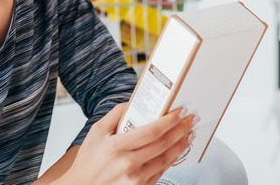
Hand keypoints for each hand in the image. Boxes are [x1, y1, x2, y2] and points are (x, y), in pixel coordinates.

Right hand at [64, 103, 197, 183]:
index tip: (180, 111)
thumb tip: (133, 101)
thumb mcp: (95, 132)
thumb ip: (114, 115)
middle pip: (162, 144)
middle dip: (180, 130)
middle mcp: (127, 164)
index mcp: (116, 146)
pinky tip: (177, 151)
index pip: (151, 131)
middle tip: (191, 119)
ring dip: (180, 145)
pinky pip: (160, 172)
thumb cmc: (87, 162)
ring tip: (189, 134)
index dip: (169, 121)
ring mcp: (135, 179)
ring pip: (165, 159)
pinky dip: (171, 161)